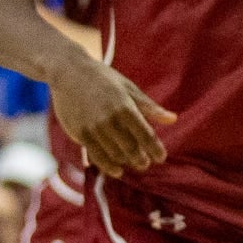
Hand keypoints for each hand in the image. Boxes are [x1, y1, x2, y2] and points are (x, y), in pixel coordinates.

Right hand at [52, 53, 173, 176]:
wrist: (68, 72)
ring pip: (115, 154)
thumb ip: (150, 107)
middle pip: (131, 149)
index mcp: (126, 108)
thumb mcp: (129, 89)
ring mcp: (94, 128)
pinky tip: (116, 170)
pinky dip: (108, 166)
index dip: (155, 149)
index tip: (161, 157)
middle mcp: (110, 120)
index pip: (146, 135)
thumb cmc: (103, 79)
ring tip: (132, 163)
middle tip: (145, 163)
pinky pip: (97, 156)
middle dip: (141, 160)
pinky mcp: (80, 133)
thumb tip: (173, 119)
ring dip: (126, 162)